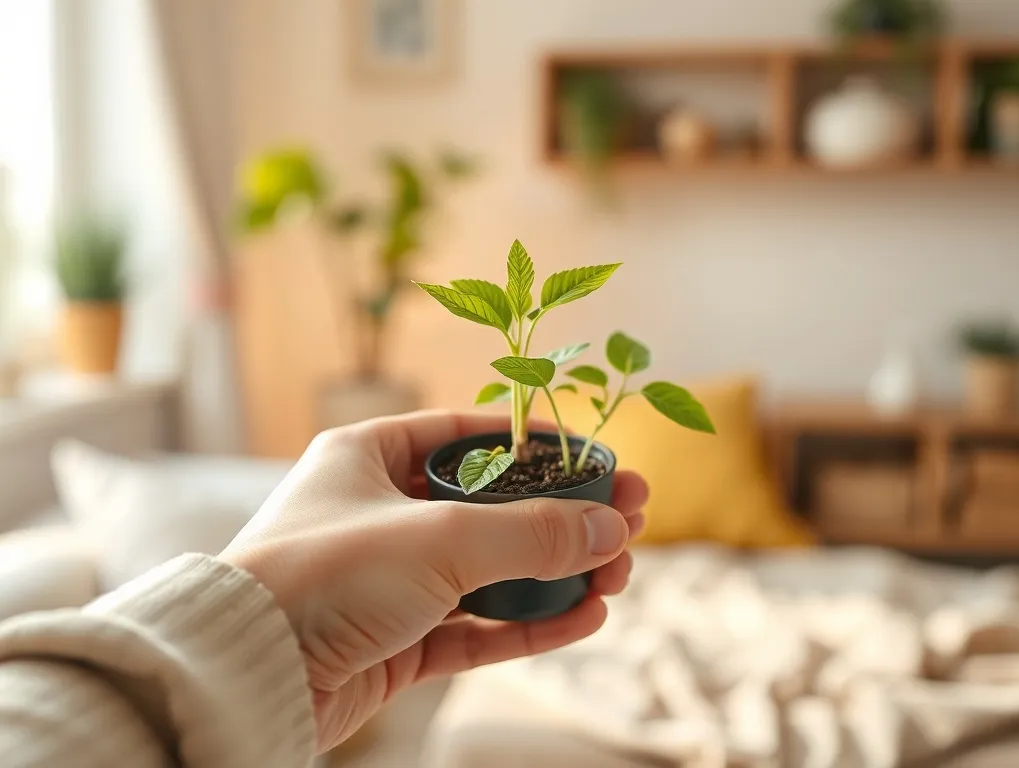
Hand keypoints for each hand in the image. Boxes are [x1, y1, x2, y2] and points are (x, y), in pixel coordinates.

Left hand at [221, 410, 647, 751]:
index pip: (466, 433)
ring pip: (489, 571)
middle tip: (627, 519)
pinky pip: (475, 626)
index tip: (591, 454)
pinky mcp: (396, 640)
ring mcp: (388, 580)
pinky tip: (584, 616)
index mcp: (368, 456)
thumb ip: (530, 531)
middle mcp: (378, 512)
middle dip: (561, 516)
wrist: (249, 673)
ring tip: (619, 574)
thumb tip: (610, 525)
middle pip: (490, 506)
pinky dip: (529, 623)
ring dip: (555, 573)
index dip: (534, 442)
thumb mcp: (439, 538)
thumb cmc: (326, 574)